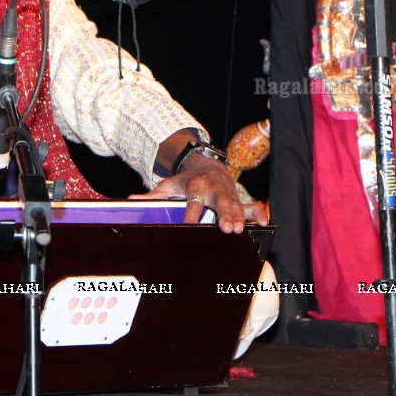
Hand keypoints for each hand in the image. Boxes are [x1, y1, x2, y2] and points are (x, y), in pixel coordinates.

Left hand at [130, 155, 269, 233]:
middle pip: (220, 202)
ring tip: (240, 231)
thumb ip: (152, 195)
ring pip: (236, 205)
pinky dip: (258, 214)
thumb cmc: (186, 181)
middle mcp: (214, 189)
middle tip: (228, 228)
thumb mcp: (168, 185)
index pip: (193, 201)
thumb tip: (131, 199)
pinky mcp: (238, 197)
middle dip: (224, 215)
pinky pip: (251, 206)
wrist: (206, 165)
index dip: (191, 214)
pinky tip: (264, 224)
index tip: (190, 226)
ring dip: (239, 218)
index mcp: (195, 186)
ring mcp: (228, 193)